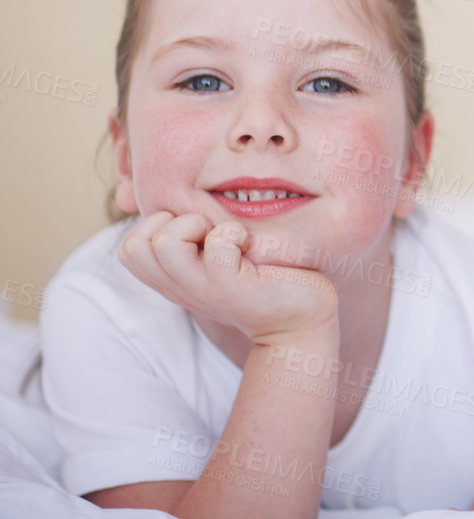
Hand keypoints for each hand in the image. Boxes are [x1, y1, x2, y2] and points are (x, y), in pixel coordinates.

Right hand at [119, 211, 337, 345]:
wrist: (298, 320)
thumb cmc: (261, 278)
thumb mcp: (215, 259)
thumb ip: (193, 240)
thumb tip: (178, 198)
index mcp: (171, 279)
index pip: (129, 249)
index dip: (158, 227)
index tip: (196, 232)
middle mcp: (179, 286)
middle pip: (133, 247)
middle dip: (171, 223)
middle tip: (208, 233)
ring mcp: (203, 288)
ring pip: (164, 242)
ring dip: (195, 225)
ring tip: (225, 238)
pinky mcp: (231, 286)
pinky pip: (217, 244)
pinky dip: (233, 232)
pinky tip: (249, 244)